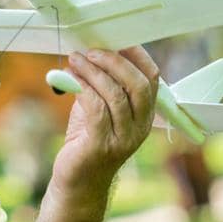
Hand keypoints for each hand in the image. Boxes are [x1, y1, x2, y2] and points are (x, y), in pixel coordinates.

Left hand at [51, 46, 158, 193]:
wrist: (78, 183)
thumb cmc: (87, 142)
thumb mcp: (100, 108)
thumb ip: (102, 84)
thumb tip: (91, 50)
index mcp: (145, 116)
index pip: (151, 78)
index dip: (135, 55)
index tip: (113, 38)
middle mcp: (139, 128)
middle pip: (139, 85)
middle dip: (114, 61)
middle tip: (91, 50)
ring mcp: (123, 139)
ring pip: (115, 95)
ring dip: (94, 72)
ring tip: (75, 60)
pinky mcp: (101, 146)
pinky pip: (96, 109)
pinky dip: (83, 88)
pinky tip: (71, 78)